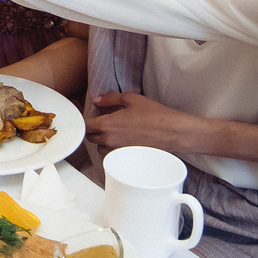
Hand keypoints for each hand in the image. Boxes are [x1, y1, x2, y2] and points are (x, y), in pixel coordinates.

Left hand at [88, 92, 204, 154]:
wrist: (173, 132)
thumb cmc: (155, 114)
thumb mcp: (131, 99)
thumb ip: (110, 99)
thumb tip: (97, 100)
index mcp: (107, 125)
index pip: (85, 127)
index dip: (84, 122)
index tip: (88, 117)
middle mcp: (109, 141)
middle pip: (91, 138)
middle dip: (94, 130)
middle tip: (103, 122)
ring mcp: (118, 151)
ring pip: (101, 148)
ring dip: (103, 141)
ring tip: (115, 131)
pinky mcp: (127, 158)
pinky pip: (113, 154)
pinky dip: (113, 148)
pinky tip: (125, 140)